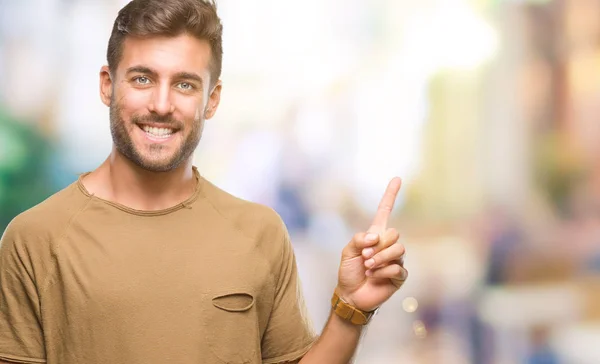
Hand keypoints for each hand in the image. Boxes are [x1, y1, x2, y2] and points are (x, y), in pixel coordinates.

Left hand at [336, 178, 406, 311]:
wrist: (351, 295)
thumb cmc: (348, 272)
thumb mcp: (347, 252)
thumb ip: (358, 240)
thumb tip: (375, 237)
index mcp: (375, 235)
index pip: (385, 211)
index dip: (391, 195)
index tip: (397, 178)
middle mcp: (388, 245)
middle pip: (394, 233)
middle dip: (378, 245)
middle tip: (365, 257)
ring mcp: (396, 260)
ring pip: (398, 250)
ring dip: (380, 259)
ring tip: (368, 267)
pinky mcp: (399, 275)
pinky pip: (397, 268)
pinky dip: (383, 272)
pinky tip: (374, 277)